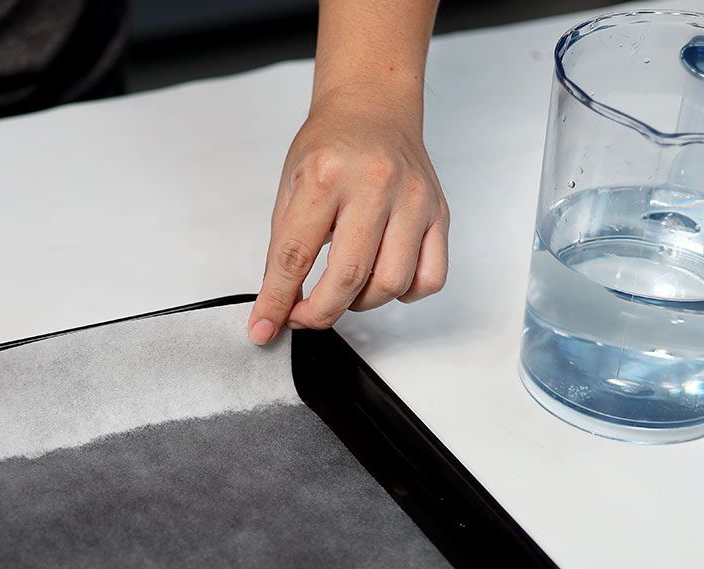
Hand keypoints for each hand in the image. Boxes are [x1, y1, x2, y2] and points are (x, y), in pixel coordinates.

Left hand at [248, 85, 449, 343]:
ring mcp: (413, 200)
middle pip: (348, 276)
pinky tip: (382, 278)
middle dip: (320, 312)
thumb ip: (283, 247)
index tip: (265, 326)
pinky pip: (430, 277)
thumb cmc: (331, 144)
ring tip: (344, 290)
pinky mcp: (439, 213)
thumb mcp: (290, 187)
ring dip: (361, 303)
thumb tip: (277, 303)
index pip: (295, 255)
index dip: (277, 300)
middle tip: (304, 316)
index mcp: (326, 175)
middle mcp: (375, 185)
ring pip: (392, 283)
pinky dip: (404, 293)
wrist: (373, 106)